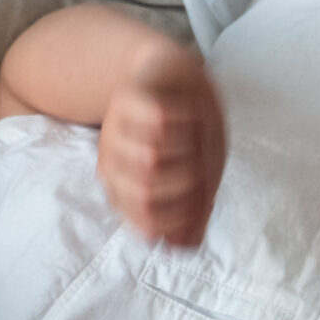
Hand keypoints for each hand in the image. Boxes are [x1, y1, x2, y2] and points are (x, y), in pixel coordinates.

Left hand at [96, 37, 225, 248]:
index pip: (148, 221)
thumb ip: (191, 210)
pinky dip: (184, 118)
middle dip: (188, 184)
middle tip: (204, 166)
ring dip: (187, 150)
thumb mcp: (193, 176)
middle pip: (148, 191)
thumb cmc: (184, 131)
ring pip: (152, 156)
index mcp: (123, 188)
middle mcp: (114, 162)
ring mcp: (117, 128)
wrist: (166, 74)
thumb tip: (188, 246)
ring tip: (198, 137)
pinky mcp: (129, 95)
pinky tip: (191, 113)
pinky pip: (158, 117)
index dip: (182, 218)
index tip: (205, 203)